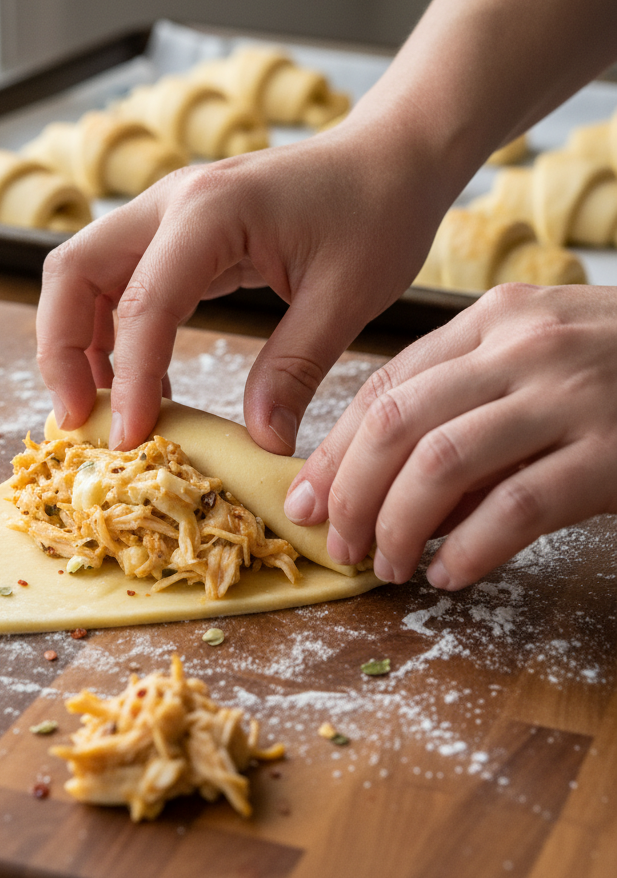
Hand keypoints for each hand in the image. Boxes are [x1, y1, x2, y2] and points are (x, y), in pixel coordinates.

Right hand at [37, 117, 456, 452]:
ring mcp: (167, 213)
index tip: (130, 440)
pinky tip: (148, 382)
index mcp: (209, 211)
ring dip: (79, 343)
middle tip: (78, 419)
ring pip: (85, 276)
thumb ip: (294, 370)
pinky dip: (116, 334)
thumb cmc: (378, 212)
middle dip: (60, 350)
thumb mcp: (346, 296)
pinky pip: (121, 283)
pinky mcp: (176, 232)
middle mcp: (170, 203)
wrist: (391, 158)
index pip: (142, 304)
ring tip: (107, 410)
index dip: (129, 380)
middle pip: (72, 272)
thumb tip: (260, 443)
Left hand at [283, 283, 616, 588]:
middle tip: (339, 544)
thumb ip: (463, 410)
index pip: (384, 386)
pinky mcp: (615, 450)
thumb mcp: (535, 363)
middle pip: (395, 423)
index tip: (306, 498)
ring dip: (398, 525)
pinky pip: (518, 506)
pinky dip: (472, 547)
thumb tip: (381, 488)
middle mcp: (523, 346)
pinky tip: (451, 574)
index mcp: (491, 320)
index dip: (335, 450)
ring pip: (440, 464)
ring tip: (388, 565)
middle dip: (351, 493)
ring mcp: (571, 394)